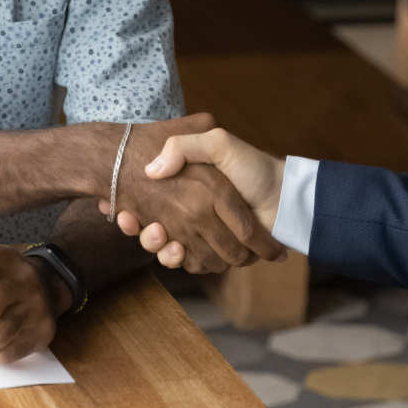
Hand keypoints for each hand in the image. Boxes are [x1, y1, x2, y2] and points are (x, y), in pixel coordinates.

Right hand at [114, 128, 285, 269]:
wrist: (284, 196)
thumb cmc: (252, 166)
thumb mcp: (217, 143)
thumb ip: (184, 146)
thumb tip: (152, 169)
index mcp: (188, 187)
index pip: (149, 201)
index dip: (132, 212)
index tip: (123, 214)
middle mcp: (190, 211)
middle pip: (154, 230)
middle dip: (145, 233)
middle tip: (143, 227)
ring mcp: (202, 233)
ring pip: (168, 250)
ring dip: (160, 248)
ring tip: (161, 238)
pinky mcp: (215, 252)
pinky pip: (190, 263)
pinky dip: (181, 261)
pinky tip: (178, 251)